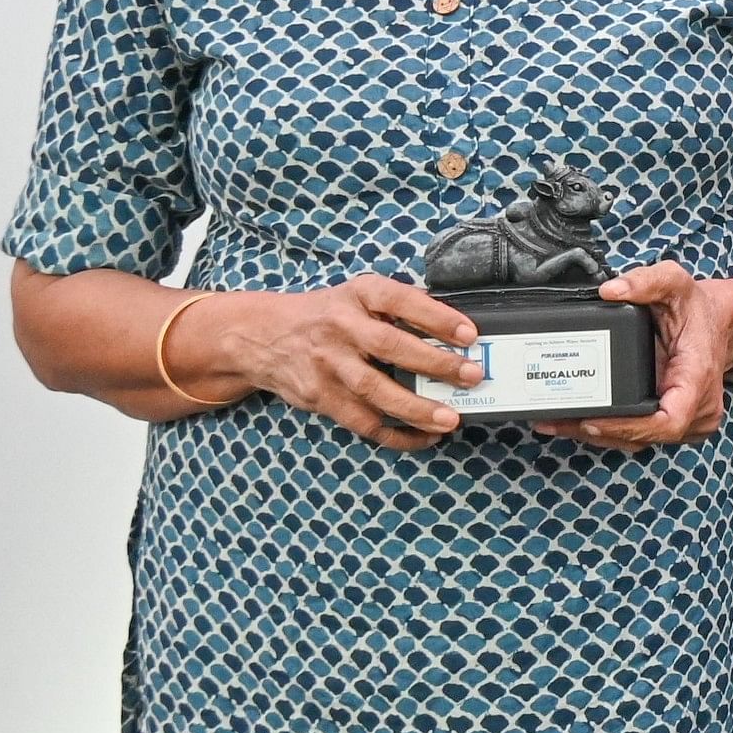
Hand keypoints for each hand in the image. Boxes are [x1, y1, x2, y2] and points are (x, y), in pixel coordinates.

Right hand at [190, 276, 481, 447]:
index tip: (470, 334)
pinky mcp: (320, 396)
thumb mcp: (359, 295)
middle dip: (435, 364)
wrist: (260, 336)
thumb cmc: (328, 314)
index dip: (437, 316)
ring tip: (450, 420)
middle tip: (472, 376)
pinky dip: (394, 434)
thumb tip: (456, 330)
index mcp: (359, 295)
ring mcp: (328, 364)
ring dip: (415, 408)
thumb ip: (398, 307)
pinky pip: (360, 421)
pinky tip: (423, 438)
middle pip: (390, 347)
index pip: (401, 300)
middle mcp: (341, 327)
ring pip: (374, 391)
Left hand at [542, 263, 732, 448]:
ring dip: (597, 436)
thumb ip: (647, 280)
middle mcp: (700, 407)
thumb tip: (610, 290)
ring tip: (554, 422)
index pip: (669, 420)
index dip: (628, 428)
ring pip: (639, 441)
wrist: (719, 324)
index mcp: (699, 377)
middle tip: (553, 420)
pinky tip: (576, 421)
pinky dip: (609, 433)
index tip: (592, 421)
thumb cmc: (697, 308)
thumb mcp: (676, 283)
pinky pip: (641, 437)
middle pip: (646, 436)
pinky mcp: (676, 425)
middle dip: (598, 432)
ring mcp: (690, 421)